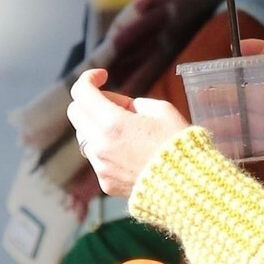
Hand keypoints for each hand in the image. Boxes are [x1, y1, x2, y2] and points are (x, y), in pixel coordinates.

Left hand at [68, 69, 187, 196]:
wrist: (188, 186)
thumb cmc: (179, 146)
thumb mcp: (162, 110)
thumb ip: (132, 103)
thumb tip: (117, 105)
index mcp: (113, 123)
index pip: (82, 92)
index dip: (89, 78)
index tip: (101, 76)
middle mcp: (100, 146)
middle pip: (75, 113)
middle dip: (89, 101)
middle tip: (114, 103)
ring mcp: (101, 166)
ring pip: (84, 136)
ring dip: (97, 127)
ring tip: (127, 132)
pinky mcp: (105, 182)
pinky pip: (97, 158)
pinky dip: (106, 149)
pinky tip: (130, 153)